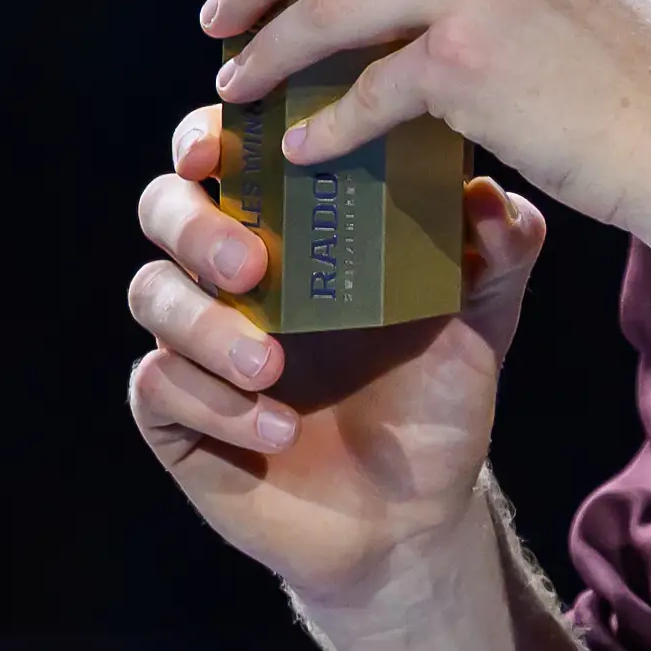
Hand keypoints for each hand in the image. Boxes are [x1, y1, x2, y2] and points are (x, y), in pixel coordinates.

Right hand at [127, 105, 548, 610]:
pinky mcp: (175, 413)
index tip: (219, 150)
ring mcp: (196, 340)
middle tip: (251, 264)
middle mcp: (230, 271)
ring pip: (152, 295)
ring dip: (205, 325)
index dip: (207, 137)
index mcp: (292, 223)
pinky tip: (277, 426)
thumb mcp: (481, 319)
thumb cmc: (437, 395)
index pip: (225, 152)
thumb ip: (498, 253)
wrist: (414, 514)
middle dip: (195, 226)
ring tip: (272, 367)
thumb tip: (491, 197)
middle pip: (162, 207)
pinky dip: (213, 402)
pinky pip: (157, 385)